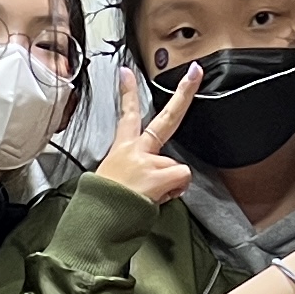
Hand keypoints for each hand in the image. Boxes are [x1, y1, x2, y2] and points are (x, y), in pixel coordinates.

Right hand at [95, 60, 199, 205]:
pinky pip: (182, 178)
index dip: (128, 92)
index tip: (127, 73)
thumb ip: (136, 169)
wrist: (99, 221)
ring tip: (150, 195)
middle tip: (195, 73)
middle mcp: (136, 150)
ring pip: (176, 166)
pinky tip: (157, 197)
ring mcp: (149, 160)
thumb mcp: (109, 178)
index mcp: (122, 150)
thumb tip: (155, 177)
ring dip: (170, 183)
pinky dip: (175, 190)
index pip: (127, 116)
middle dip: (184, 93)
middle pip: (166, 117)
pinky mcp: (159, 175)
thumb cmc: (104, 205)